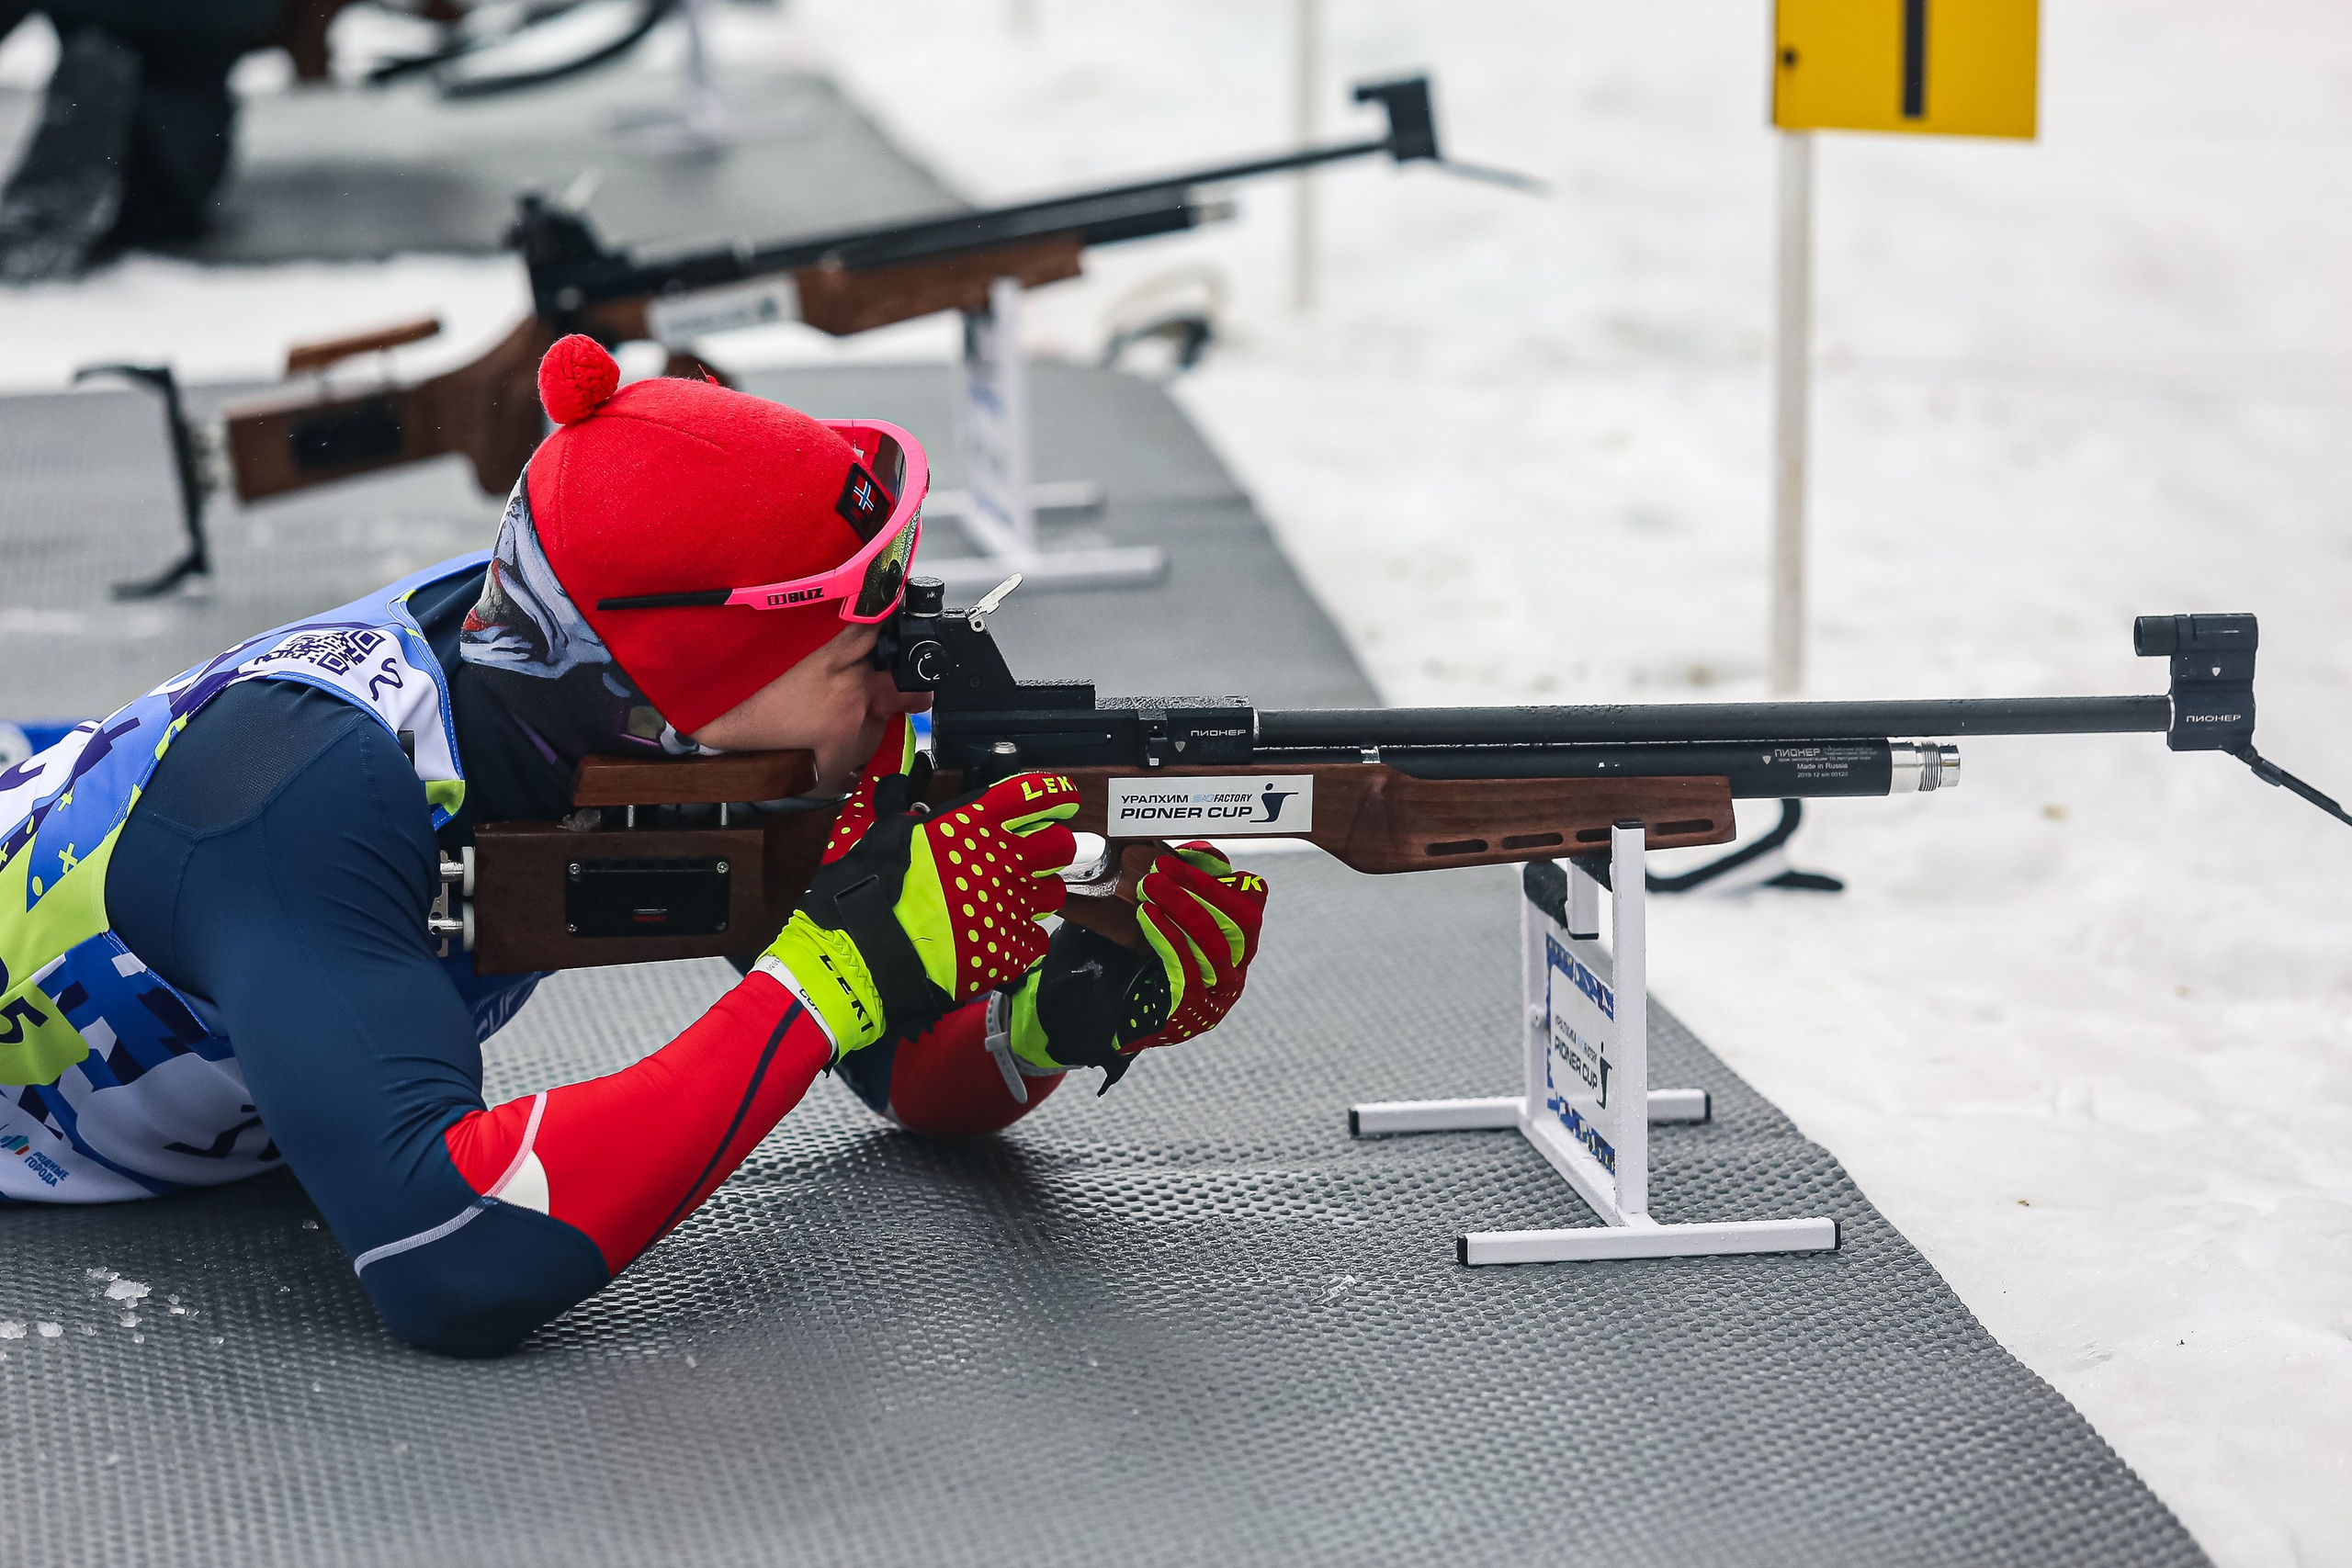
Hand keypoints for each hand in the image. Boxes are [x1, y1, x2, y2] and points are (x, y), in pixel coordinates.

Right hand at [763, 723, 1079, 1053]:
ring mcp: (1010, 907)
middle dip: (1050, 847)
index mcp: (971, 823)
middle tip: (1030, 856)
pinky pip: (1038, 939)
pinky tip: (1000, 938)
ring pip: (1054, 892)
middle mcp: (1001, 860)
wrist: (862, 955)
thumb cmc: (863, 888)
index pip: (1033, 794)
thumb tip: (896, 737)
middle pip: (1059, 844)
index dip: (1053, 794)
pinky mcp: (1010, 951)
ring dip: (1037, 892)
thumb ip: (892, 781)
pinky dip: (1024, 939)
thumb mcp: (870, 824)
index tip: (1059, 800)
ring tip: (1011, 899)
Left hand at [1006, 842, 1267, 1086]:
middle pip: (1242, 921)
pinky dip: (1169, 939)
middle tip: (1160, 867)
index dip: (1223, 876)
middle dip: (1203, 888)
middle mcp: (1236, 969)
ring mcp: (1218, 996)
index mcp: (1235, 944)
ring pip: (1218, 945)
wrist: (1110, 1017)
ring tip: (1149, 887)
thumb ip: (1174, 888)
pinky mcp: (1192, 1015)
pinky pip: (1189, 972)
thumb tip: (1182, 846)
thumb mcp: (1159, 919)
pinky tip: (1147, 917)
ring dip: (1184, 909)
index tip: (1183, 856)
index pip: (1252, 902)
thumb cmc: (1138, 962)